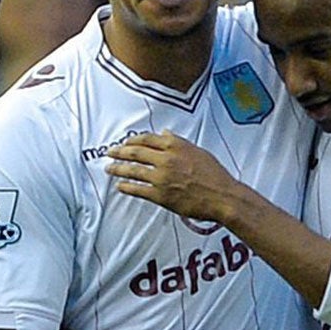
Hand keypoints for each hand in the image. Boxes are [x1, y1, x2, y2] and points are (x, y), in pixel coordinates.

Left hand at [105, 132, 241, 223]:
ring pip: (133, 170)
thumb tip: (165, 133)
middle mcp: (166, 159)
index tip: (125, 142)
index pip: (147, 139)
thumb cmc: (214, 174)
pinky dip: (126, 187)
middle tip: (110, 152)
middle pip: (136, 152)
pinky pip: (138, 189)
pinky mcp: (160, 195)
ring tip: (109, 168)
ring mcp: (161, 177)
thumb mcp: (198, 151)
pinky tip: (120, 186)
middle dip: (119, 152)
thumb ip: (179, 142)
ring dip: (118, 168)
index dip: (132, 140)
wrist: (221, 195)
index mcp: (175, 145)